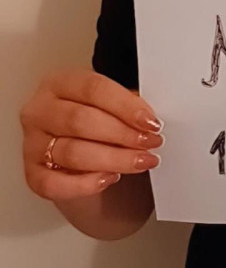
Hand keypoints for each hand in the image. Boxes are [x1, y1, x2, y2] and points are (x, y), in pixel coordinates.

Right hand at [20, 68, 163, 201]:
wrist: (81, 158)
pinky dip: (85, 184)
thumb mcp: (111, 106)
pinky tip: (109, 178)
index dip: (125, 106)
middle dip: (122, 134)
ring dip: (113, 159)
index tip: (150, 122)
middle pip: (81, 120)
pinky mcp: (31, 174)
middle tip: (150, 143)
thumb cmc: (97, 125)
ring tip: (139, 161)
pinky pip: (54, 184)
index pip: (93, 89)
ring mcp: (32, 143)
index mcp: (60, 83)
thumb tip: (149, 120)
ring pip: (72, 152)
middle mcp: (40, 110)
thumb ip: (126, 106)